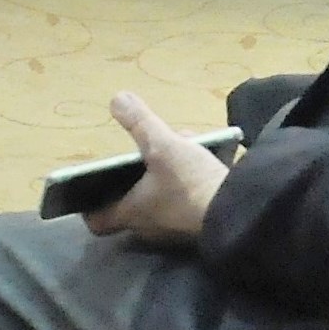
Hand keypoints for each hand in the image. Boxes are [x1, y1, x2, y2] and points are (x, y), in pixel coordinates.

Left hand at [85, 90, 232, 243]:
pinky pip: (184, 202)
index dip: (89, 207)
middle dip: (135, 179)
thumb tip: (116, 98)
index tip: (87, 191)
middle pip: (131, 206)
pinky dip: (184, 183)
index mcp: (132, 213)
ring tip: (176, 147)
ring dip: (163, 176)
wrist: (241, 212)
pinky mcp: (200, 225)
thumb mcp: (163, 145)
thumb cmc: (191, 184)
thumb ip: (140, 123)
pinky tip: (200, 160)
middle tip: (139, 157)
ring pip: (160, 200)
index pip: (98, 221)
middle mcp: (150, 228)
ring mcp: (176, 231)